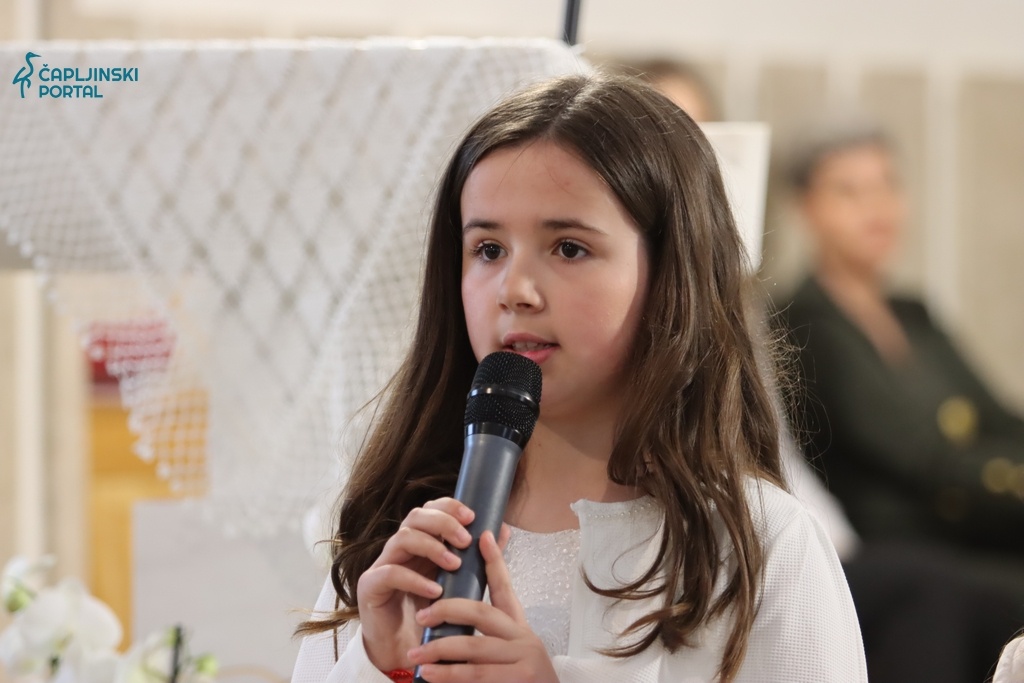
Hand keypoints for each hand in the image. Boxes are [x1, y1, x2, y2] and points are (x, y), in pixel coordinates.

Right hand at [356, 497, 474, 671]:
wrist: (404, 651)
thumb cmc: (429, 612)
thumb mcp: (457, 583)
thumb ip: (477, 557)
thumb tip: (502, 529)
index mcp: (420, 541)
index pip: (430, 509)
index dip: (449, 507)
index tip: (472, 517)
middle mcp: (400, 547)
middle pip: (416, 516)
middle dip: (443, 523)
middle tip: (465, 540)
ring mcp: (383, 563)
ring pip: (403, 537)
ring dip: (432, 547)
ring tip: (454, 564)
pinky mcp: (370, 585)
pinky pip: (390, 572)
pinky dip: (415, 579)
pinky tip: (436, 590)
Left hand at [407, 529, 558, 682]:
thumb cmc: (519, 679)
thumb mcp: (510, 650)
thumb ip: (490, 629)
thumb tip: (467, 601)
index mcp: (519, 628)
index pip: (505, 588)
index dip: (494, 561)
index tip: (481, 536)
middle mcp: (524, 640)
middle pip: (482, 613)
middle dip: (447, 611)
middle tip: (421, 615)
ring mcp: (524, 661)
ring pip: (473, 647)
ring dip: (439, 649)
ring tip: (415, 654)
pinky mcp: (518, 681)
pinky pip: (476, 676)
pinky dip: (449, 675)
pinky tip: (429, 675)